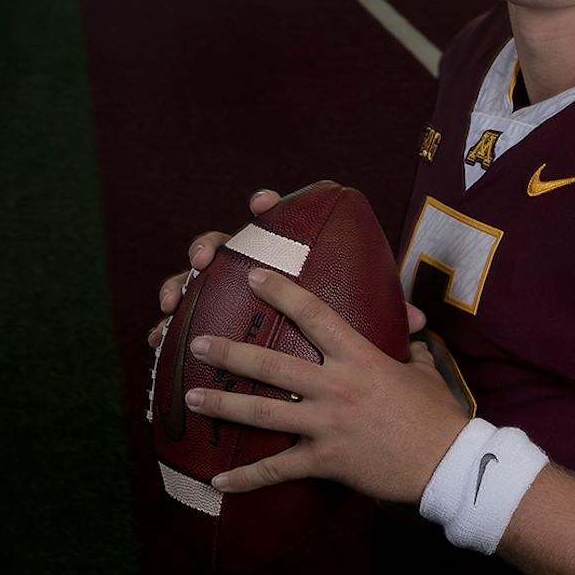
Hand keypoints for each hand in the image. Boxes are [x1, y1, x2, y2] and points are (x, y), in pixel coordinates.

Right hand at [146, 188, 424, 348]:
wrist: (317, 372)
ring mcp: (226, 295)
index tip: (261, 202)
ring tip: (173, 300)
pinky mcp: (209, 324)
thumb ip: (387, 319)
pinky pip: (179, 322)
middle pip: (226, 245)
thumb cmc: (344, 340)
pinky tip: (156, 340)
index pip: (279, 222)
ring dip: (178, 283)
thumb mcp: (367, 329)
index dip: (268, 205)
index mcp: (290, 261)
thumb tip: (419, 321)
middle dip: (211, 245)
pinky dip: (164, 328)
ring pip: (194, 280)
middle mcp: (252, 270)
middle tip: (206, 259)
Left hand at [180, 267, 467, 503]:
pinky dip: (245, 478)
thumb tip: (405, 332)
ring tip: (190, 397)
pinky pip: (277, 470)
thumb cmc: (439, 415)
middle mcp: (337, 387)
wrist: (448, 464)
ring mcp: (328, 425)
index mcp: (360, 358)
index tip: (254, 276)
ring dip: (222, 405)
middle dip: (229, 353)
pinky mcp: (326, 461)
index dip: (282, 292)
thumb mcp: (423, 370)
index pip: (315, 315)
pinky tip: (215, 480)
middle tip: (196, 342)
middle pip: (271, 365)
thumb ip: (405, 348)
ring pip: (263, 413)